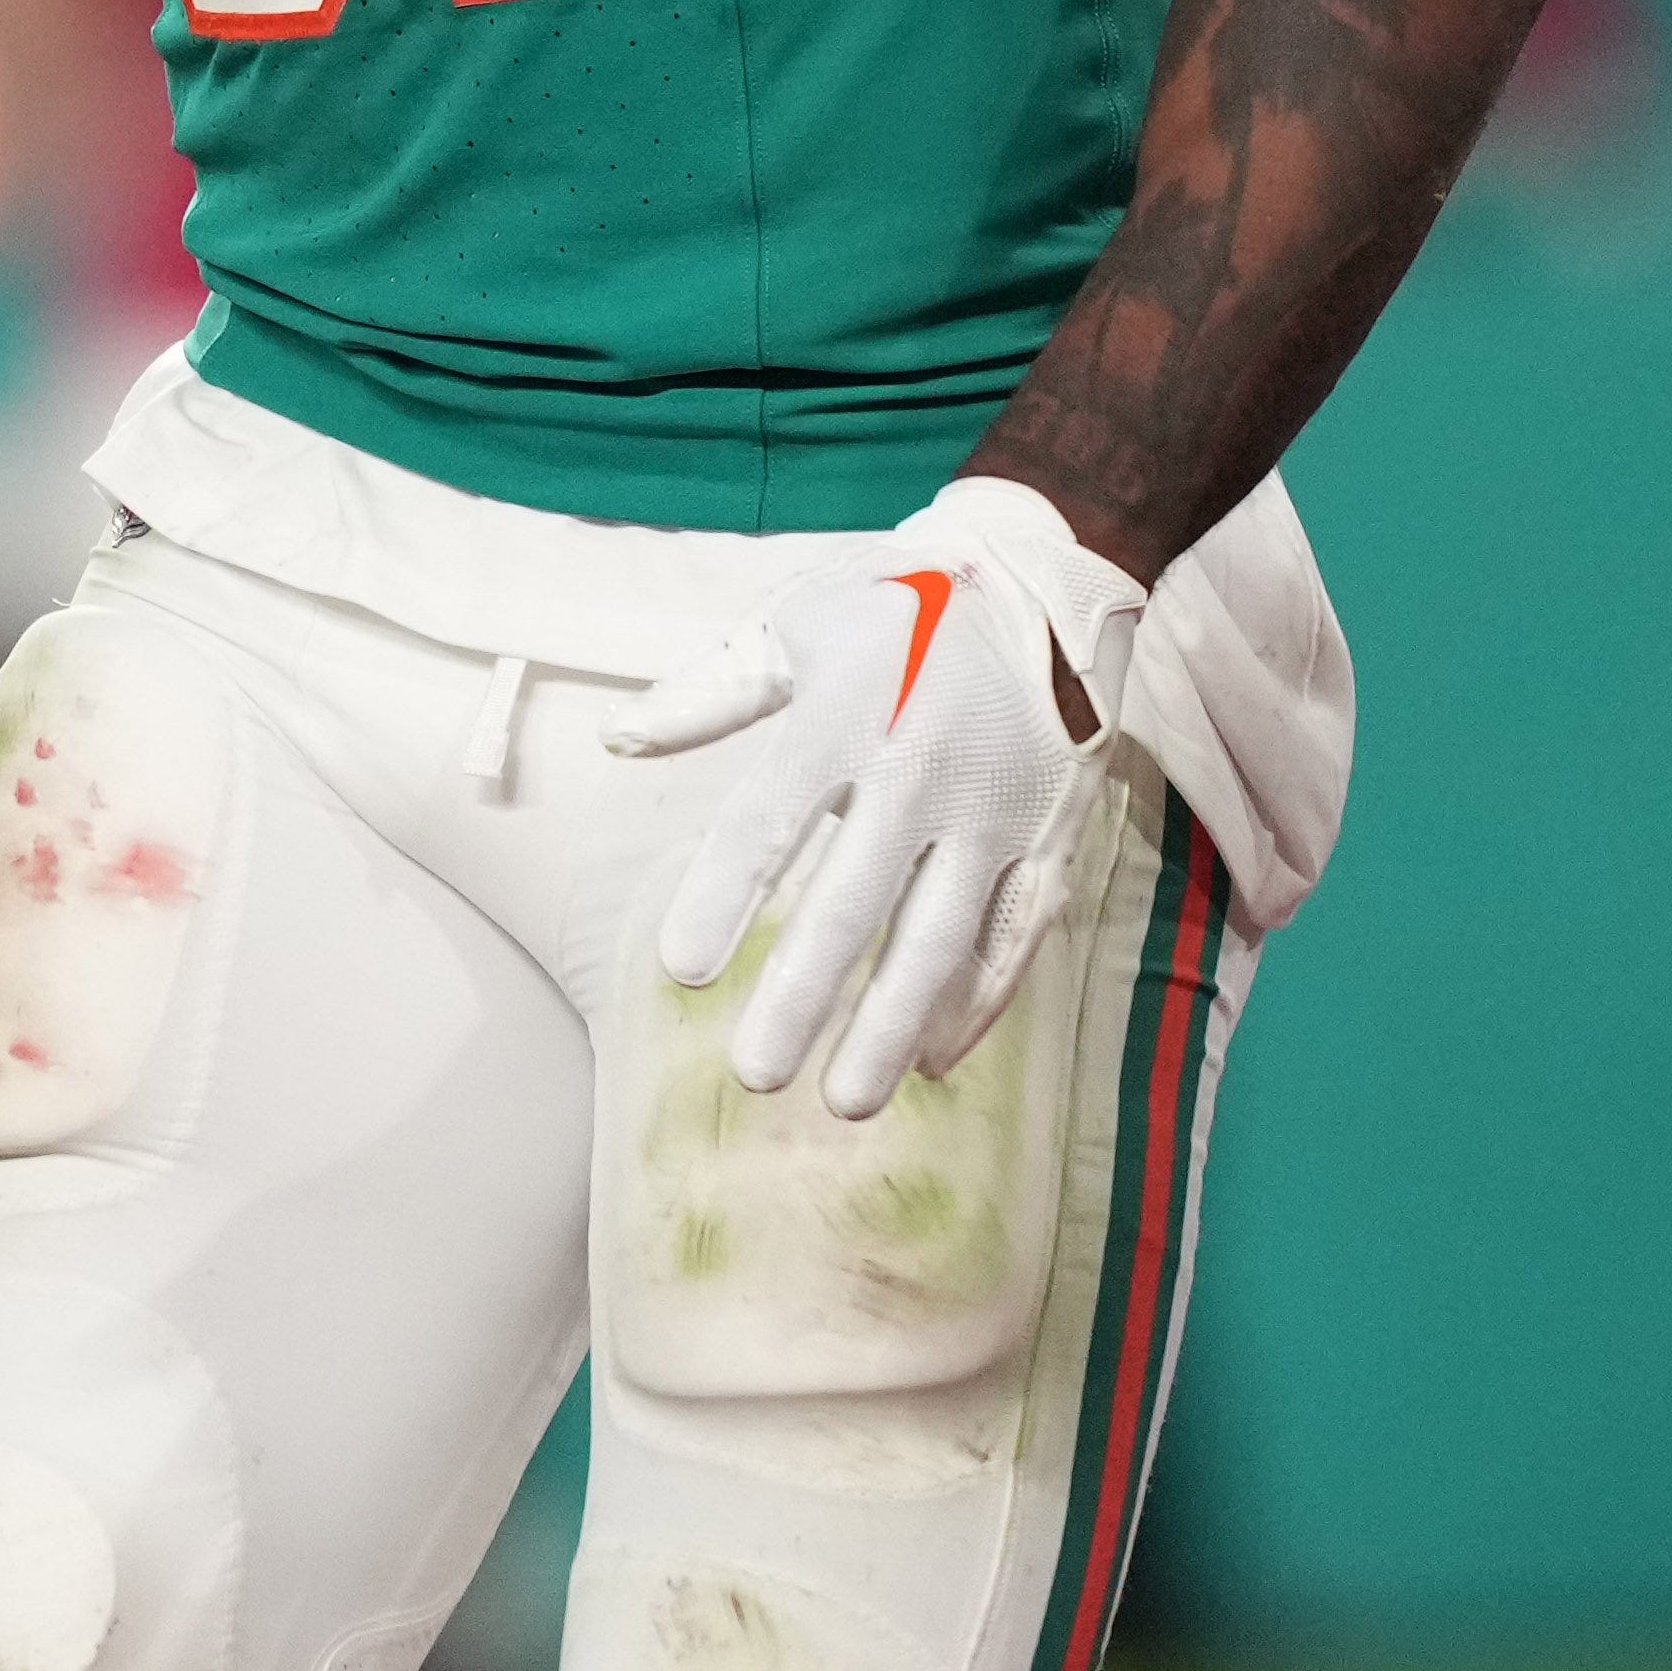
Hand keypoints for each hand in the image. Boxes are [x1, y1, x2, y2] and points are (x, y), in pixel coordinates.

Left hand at [603, 475, 1146, 1114]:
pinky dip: (981, 1001)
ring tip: (845, 1100)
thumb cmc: (893, 600)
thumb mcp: (793, 625)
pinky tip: (937, 1060)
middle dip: (804, 996)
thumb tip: (619, 739)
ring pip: (941, 939)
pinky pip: (1016, 933)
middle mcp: (921, 772)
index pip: (769, 824)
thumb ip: (708, 694)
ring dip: (892, 1025)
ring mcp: (996, 810)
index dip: (723, 899)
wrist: (1040, 569)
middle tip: (756, 1075)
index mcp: (846, 717)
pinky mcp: (1052, 833)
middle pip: (854, 903)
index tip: (679, 973)